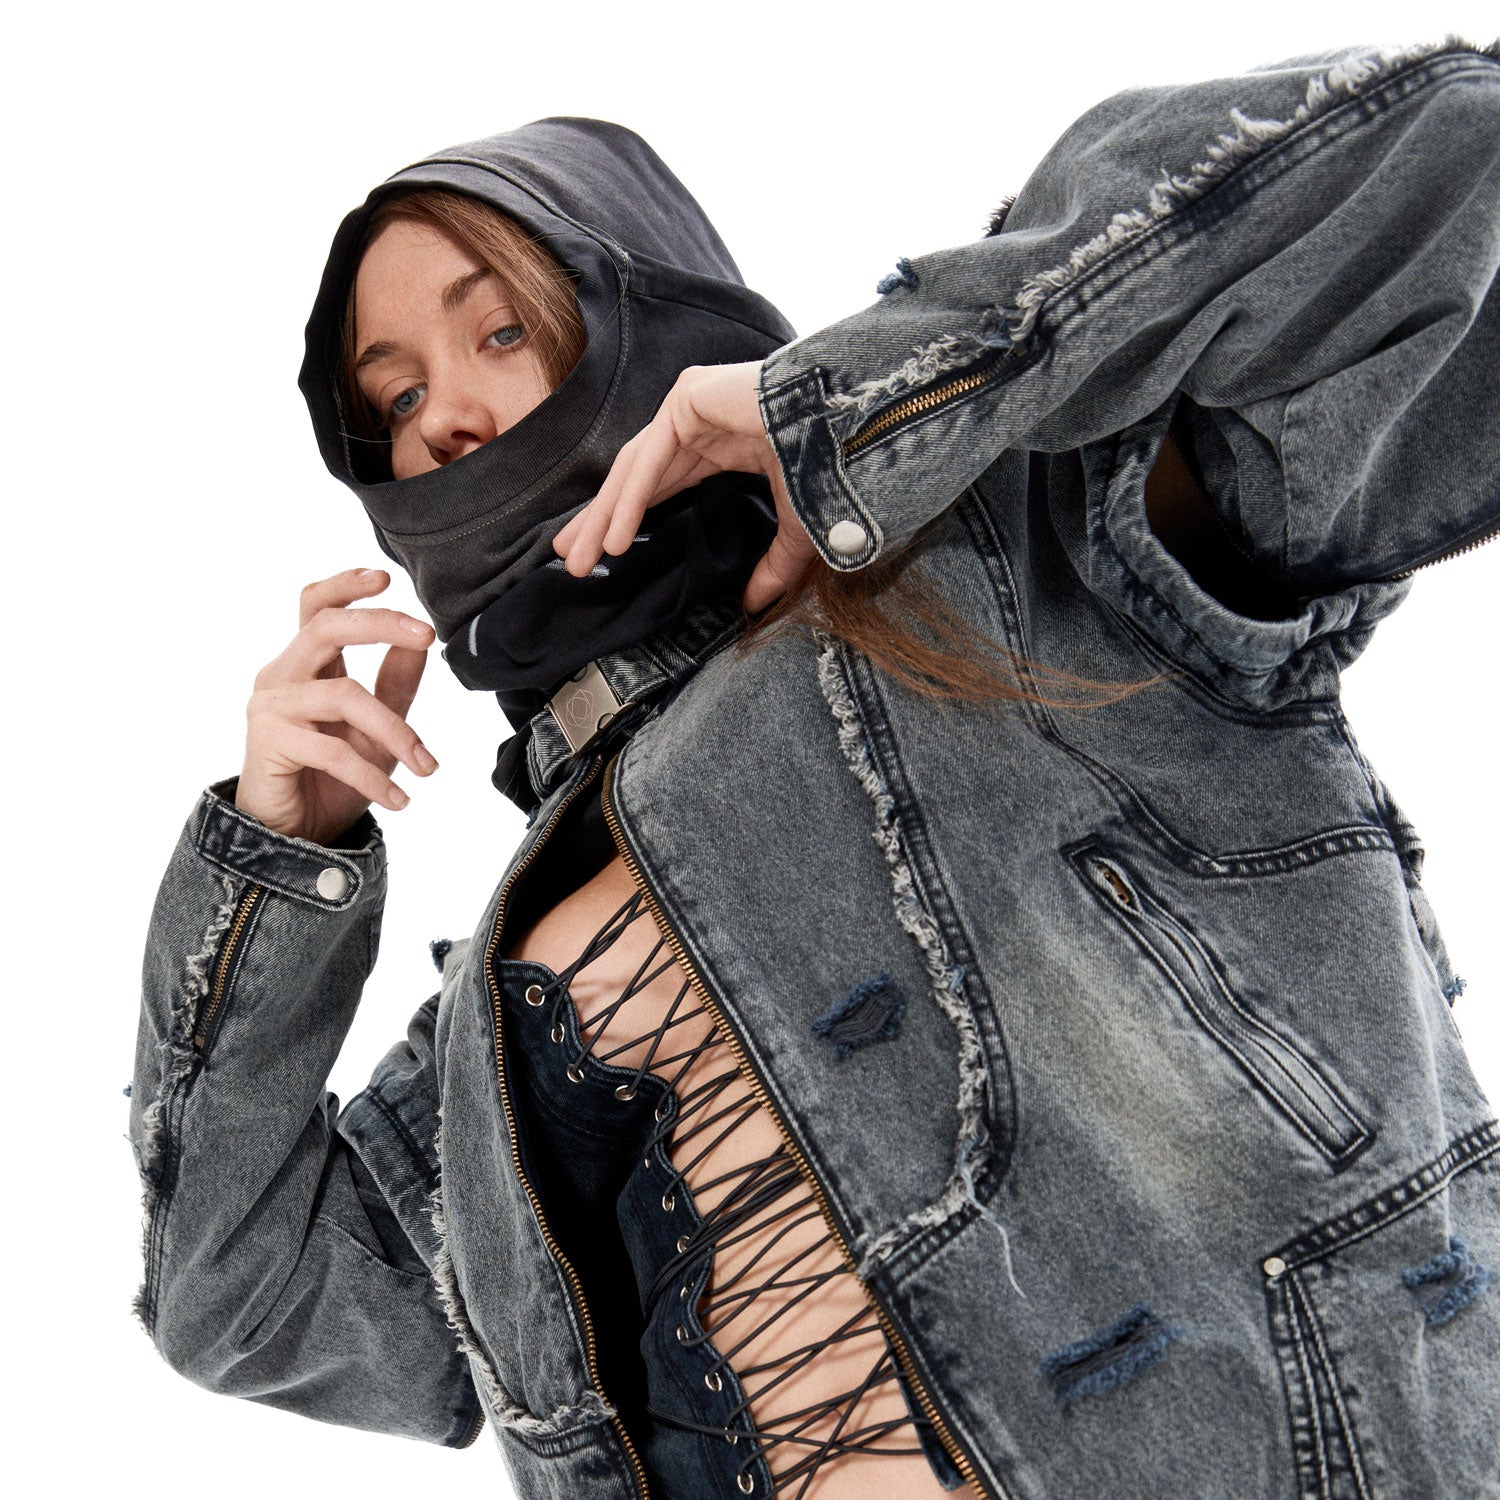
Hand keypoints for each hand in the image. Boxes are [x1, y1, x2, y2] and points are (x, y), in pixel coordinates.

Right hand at [235, 568, 436, 844]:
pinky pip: (333, 749)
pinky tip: (399, 799)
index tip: (385, 577)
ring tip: (426, 766)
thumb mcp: (377, 729)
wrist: (292, 835)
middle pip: (324, 628)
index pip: (316, 607)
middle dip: (378, 623)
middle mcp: (282, 675)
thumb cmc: (331, 777)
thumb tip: (422, 644)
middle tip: (427, 636)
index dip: (345, 585)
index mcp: (307, 664)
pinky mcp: (267, 741)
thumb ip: (395, 685)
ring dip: (395, 731)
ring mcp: (270, 706)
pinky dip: (372, 776)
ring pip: (343, 694)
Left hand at [550, 360, 817, 615]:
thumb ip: (772, 567)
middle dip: (599, 521)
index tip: (602, 554)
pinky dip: (630, 500)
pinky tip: (614, 539)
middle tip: (571, 563)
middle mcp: (698, 420)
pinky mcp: (689, 397)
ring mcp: (691, 404)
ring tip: (580, 560)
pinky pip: (652, 457)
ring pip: (633, 469)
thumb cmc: (835, 464)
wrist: (855, 425)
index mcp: (719, 443)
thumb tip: (752, 606)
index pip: (658, 485)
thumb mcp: (796, 528)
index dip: (625, 519)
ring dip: (603, 517)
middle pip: (635, 478)